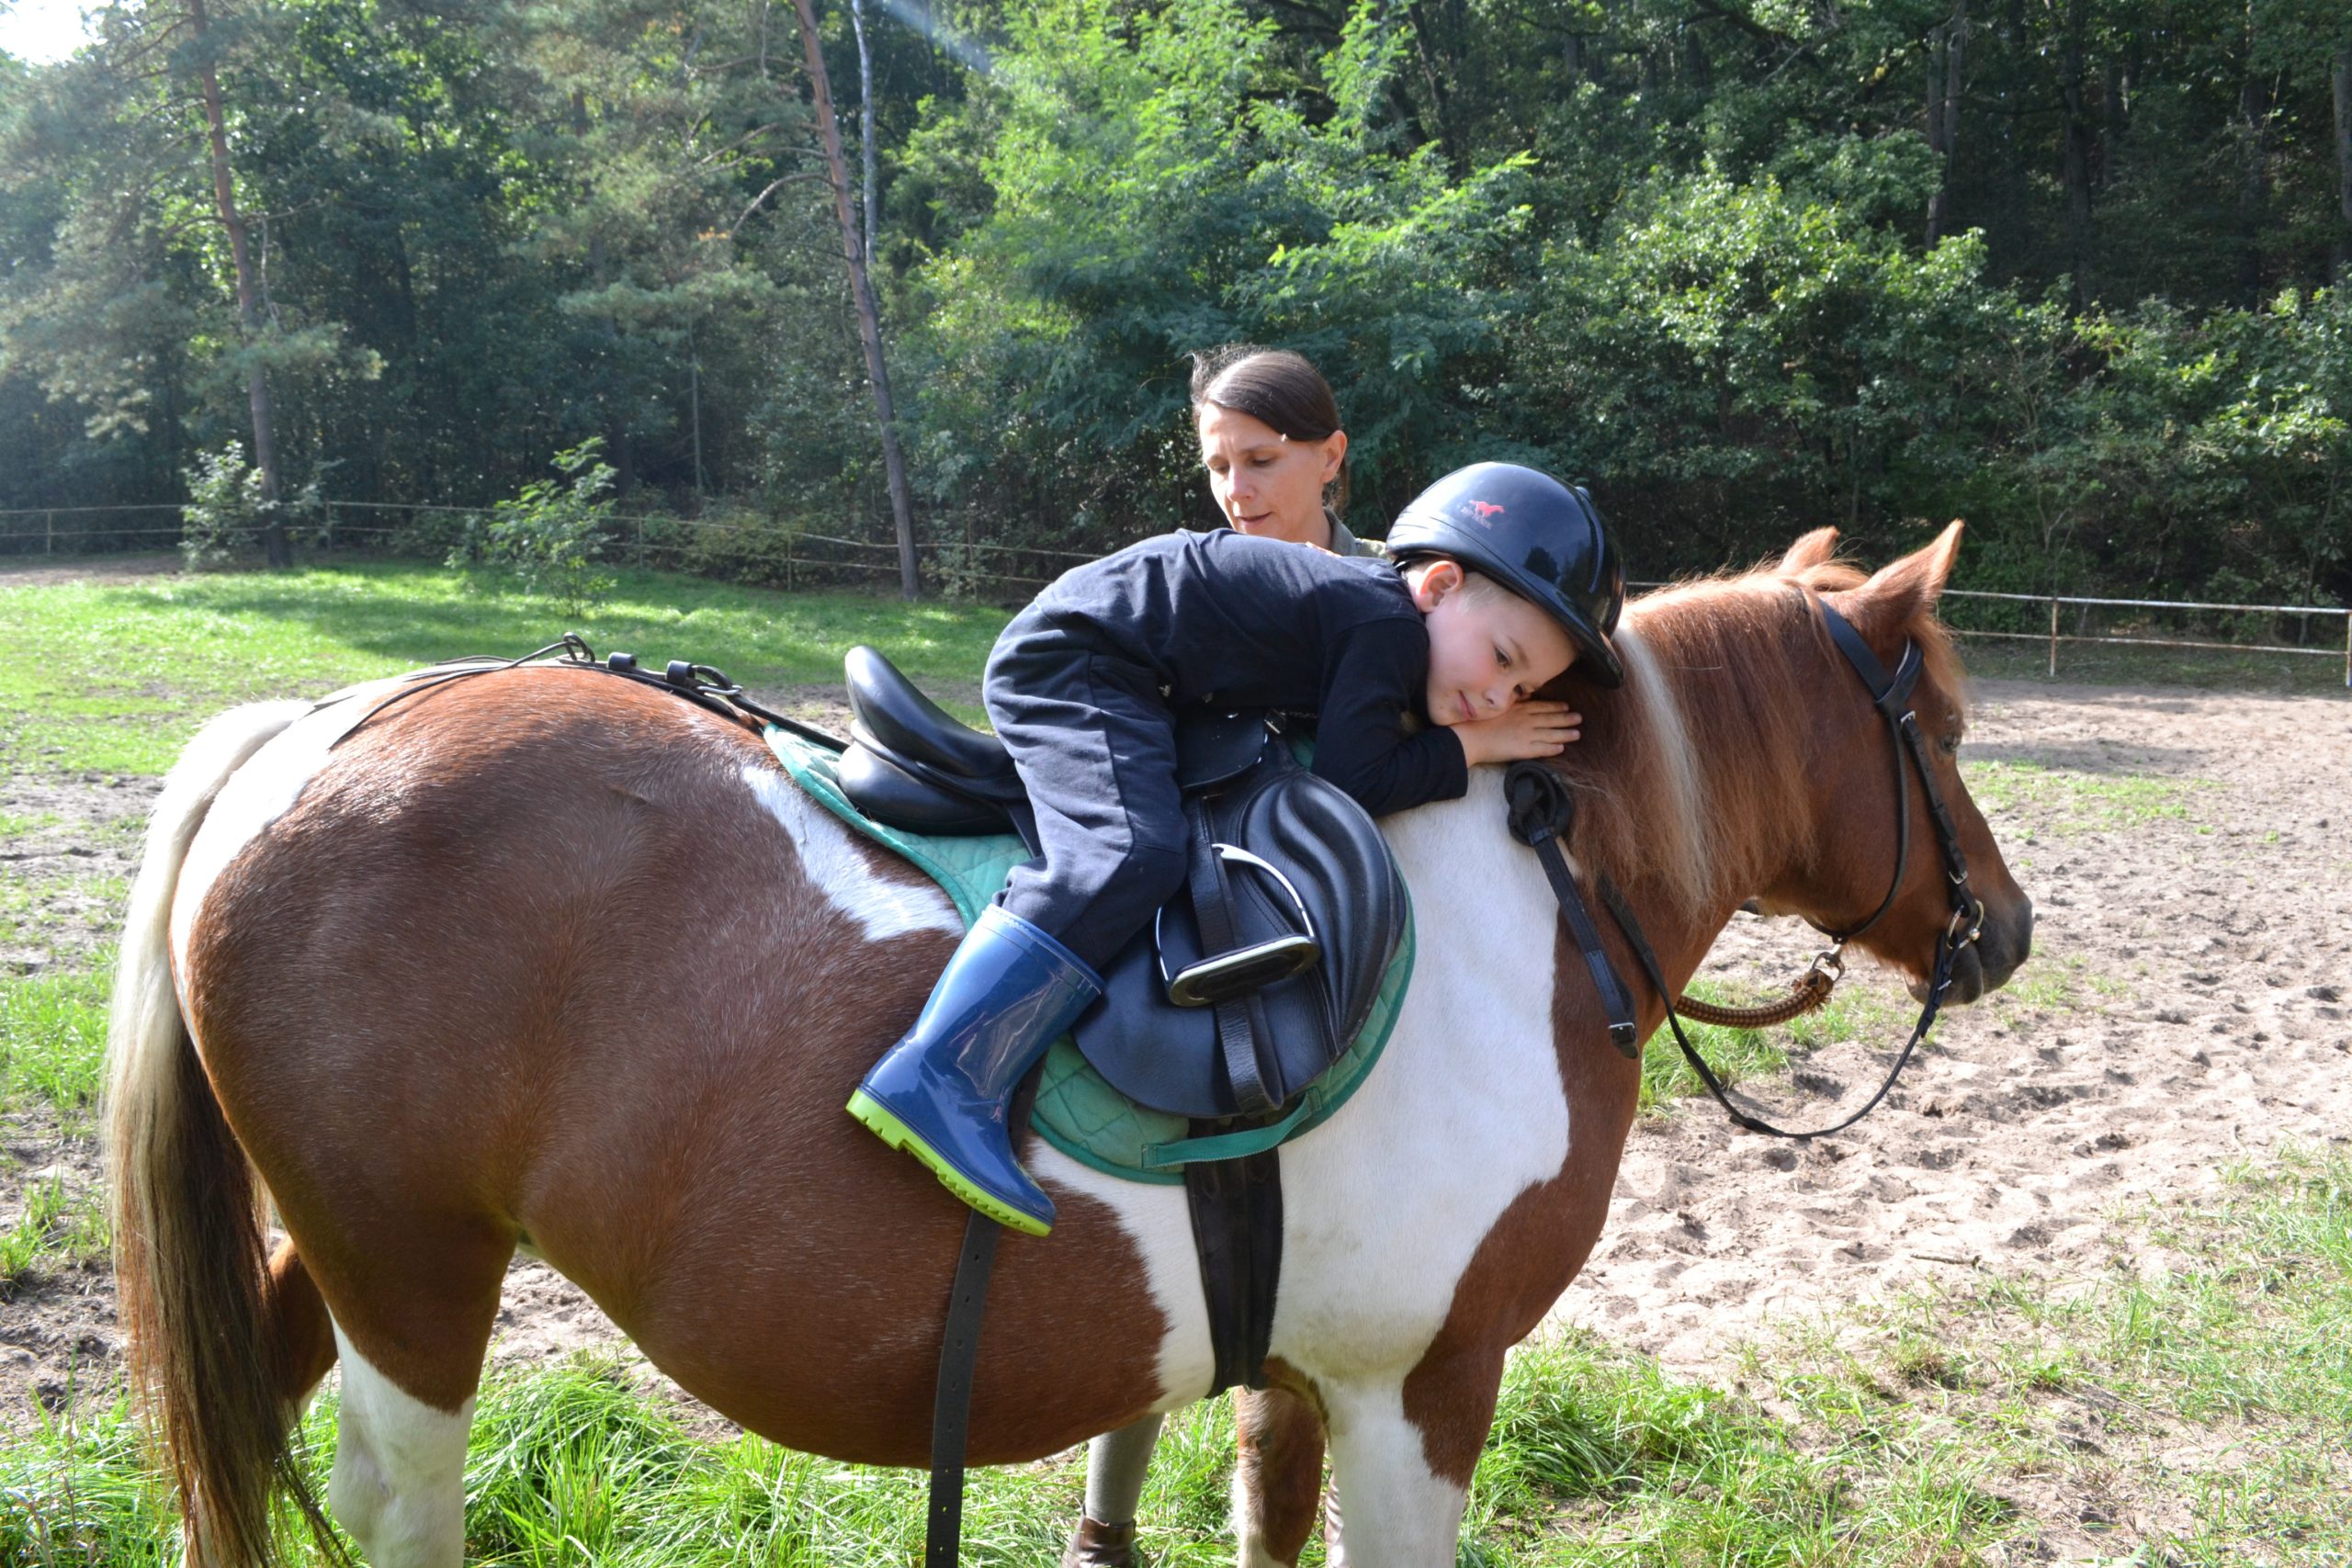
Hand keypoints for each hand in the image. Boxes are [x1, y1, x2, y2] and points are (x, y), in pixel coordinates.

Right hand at [1451, 701, 1581, 766]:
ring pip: (1551, 733)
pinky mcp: (1523, 750)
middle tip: (1579, 718)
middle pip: (1551, 719)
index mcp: (1519, 709)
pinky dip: (1553, 748)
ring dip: (1565, 733)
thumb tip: (1525, 694)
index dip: (1556, 707)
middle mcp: (1526, 720)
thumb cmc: (1479, 720)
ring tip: (1577, 734)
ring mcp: (1526, 735)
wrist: (1470, 737)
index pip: (1543, 707)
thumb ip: (1514, 700)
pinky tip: (1561, 748)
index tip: (1566, 707)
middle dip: (1566, 718)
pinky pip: (1542, 749)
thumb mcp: (1498, 704)